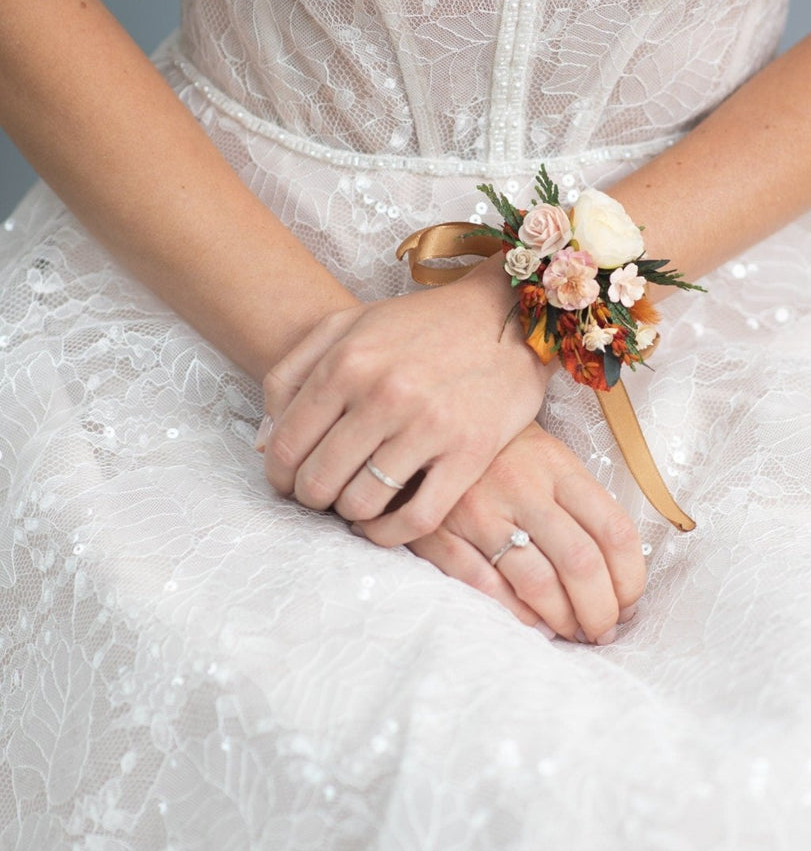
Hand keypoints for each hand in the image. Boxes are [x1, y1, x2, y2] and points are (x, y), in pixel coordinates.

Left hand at [257, 256, 557, 545]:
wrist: (508, 316)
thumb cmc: (422, 324)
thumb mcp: (348, 326)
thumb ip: (292, 374)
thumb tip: (262, 443)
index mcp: (347, 362)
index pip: (286, 446)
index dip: (278, 476)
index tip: (288, 483)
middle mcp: (383, 394)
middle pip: (318, 481)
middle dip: (311, 498)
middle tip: (323, 495)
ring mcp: (428, 425)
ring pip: (360, 504)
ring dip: (350, 513)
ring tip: (355, 502)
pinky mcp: (468, 453)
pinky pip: (414, 519)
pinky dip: (389, 534)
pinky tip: (384, 524)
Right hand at [381, 422, 647, 642]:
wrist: (428, 430)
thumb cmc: (504, 455)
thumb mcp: (550, 460)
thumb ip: (582, 508)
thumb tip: (616, 579)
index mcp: (558, 468)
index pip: (613, 530)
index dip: (630, 579)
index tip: (628, 603)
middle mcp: (523, 487)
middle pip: (580, 562)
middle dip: (600, 610)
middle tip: (602, 632)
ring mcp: (479, 511)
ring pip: (536, 581)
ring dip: (561, 618)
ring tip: (570, 631)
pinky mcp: (440, 532)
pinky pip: (484, 586)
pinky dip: (514, 613)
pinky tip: (530, 623)